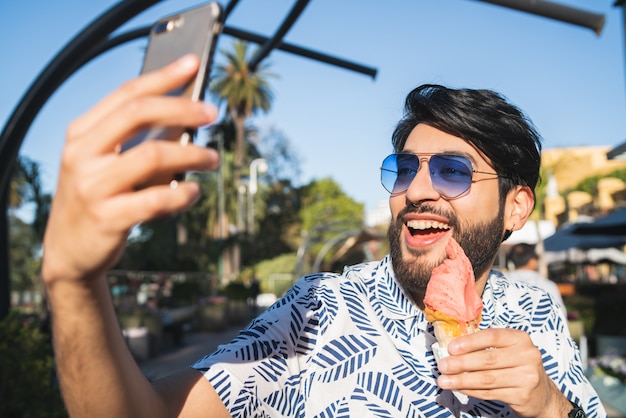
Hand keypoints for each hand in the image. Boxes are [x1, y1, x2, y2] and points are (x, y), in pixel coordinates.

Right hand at [42, 54, 218, 285]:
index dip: (164, 76)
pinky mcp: (107, 218)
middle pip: (139, 114)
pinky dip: (183, 194)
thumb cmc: (98, 199)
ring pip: (154, 156)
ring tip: (212, 159)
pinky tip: (194, 193)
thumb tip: (188, 119)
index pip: (127, 94)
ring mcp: (92, 186)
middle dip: (182, 108)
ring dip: (192, 154)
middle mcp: (82, 154)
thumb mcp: (105, 165)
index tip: (194, 64)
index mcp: (82, 134)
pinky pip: (157, 200)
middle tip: (212, 113)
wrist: (69, 251)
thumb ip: (137, 142)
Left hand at [436, 328, 571, 416]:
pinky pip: (489, 393)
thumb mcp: (508, 350)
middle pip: (488, 359)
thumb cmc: (516, 366)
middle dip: (461, 363)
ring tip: (444, 381)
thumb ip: (485, 346)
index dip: (470, 342)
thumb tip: (452, 349)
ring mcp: (527, 378)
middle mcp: (527, 356)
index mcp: (520, 339)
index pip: (492, 337)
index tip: (451, 347)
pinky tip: (459, 388)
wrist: (542, 394)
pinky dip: (470, 390)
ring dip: (461, 380)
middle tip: (442, 365)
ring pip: (487, 379)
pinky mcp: (522, 396)